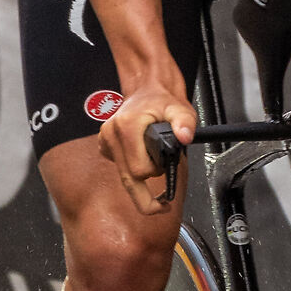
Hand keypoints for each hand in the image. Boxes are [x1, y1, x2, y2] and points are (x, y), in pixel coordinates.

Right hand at [99, 80, 197, 215]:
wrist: (146, 88)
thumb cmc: (161, 99)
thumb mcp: (180, 109)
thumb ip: (185, 122)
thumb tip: (185, 136)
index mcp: (126, 127)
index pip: (139, 170)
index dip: (156, 174)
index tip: (167, 184)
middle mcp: (111, 134)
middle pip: (128, 179)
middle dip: (146, 191)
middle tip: (162, 202)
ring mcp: (105, 140)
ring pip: (123, 176)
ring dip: (140, 176)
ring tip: (154, 164)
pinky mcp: (104, 145)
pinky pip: (119, 168)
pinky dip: (132, 169)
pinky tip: (142, 157)